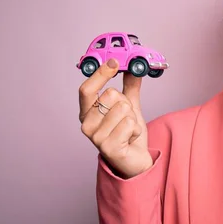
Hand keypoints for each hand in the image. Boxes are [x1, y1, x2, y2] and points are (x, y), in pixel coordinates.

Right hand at [78, 58, 152, 178]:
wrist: (135, 161)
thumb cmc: (127, 135)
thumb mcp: (130, 108)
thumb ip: (129, 89)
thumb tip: (133, 69)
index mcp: (87, 112)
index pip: (86, 88)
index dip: (100, 73)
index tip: (114, 62)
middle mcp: (86, 124)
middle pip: (111, 95)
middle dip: (126, 104)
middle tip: (126, 118)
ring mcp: (95, 137)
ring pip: (123, 108)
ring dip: (133, 118)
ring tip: (128, 130)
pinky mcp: (108, 147)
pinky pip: (129, 124)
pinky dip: (136, 129)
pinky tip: (130, 139)